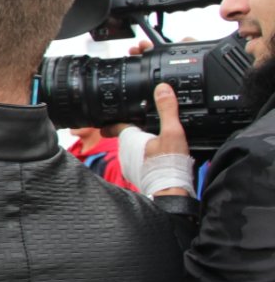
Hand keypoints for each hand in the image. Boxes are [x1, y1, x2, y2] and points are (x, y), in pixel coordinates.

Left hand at [116, 83, 193, 197]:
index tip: (108, 117)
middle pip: (126, 137)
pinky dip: (146, 158)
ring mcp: (130, 165)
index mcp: (130, 139)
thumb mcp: (172, 132)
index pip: (116, 125)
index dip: (113, 120)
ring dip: (140, 146)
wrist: (171, 193)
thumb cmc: (170, 165)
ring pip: (132, 150)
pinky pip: (139, 162)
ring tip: (155, 143)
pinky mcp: (138, 175)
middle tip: (143, 127)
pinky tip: (158, 158)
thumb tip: (162, 88)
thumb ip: (167, 110)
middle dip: (133, 132)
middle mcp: (125, 152)